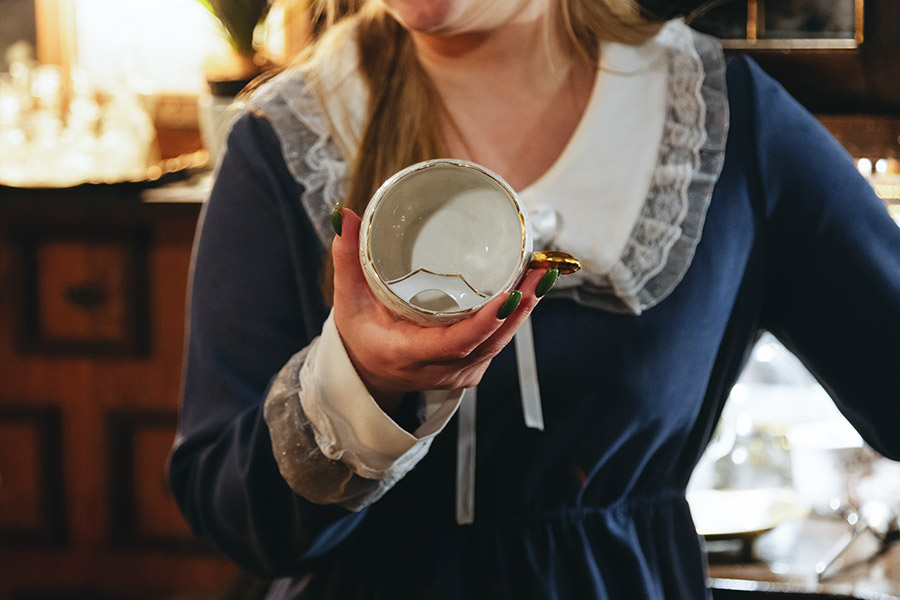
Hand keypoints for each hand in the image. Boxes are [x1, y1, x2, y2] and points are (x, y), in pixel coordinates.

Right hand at [331, 208, 549, 412]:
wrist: (369, 373)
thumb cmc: (360, 334)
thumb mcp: (348, 299)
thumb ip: (347, 258)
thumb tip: (344, 216)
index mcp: (407, 353)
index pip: (455, 343)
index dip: (485, 321)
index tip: (508, 294)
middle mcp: (438, 369)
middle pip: (489, 341)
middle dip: (518, 306)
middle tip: (539, 270)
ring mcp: (458, 373)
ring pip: (500, 344)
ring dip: (524, 309)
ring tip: (542, 273)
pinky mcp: (471, 368)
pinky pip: (498, 344)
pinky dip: (515, 318)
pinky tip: (531, 290)